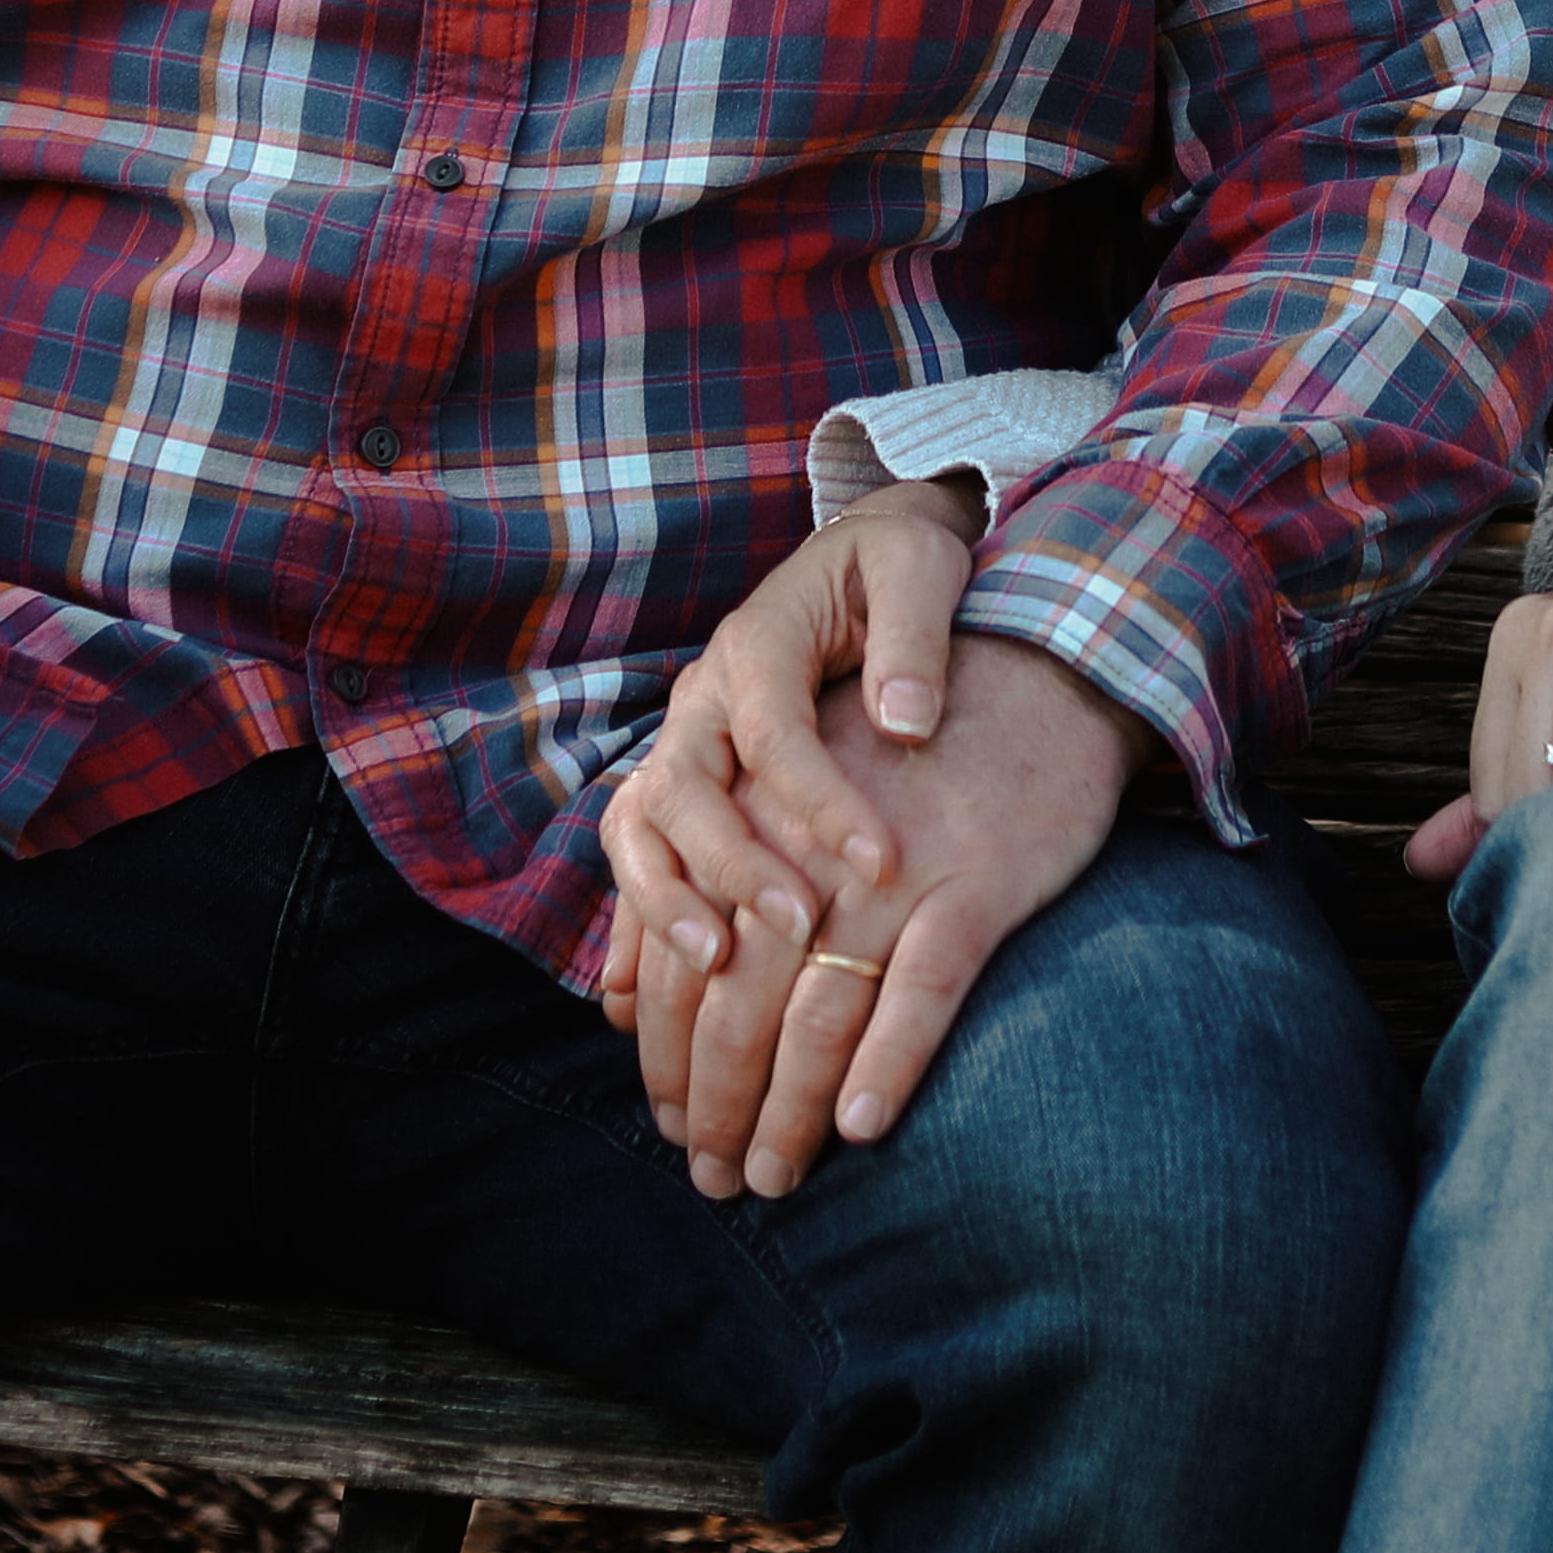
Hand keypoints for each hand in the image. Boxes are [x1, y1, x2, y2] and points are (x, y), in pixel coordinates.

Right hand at [596, 479, 979, 1036]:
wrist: (860, 555)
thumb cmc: (896, 567)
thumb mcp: (919, 570)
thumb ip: (914, 638)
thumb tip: (906, 723)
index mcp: (757, 644)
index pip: (775, 733)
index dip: (821, 803)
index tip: (883, 863)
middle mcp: (702, 699)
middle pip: (683, 789)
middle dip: (731, 866)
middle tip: (799, 928)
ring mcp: (684, 743)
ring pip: (639, 825)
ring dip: (665, 901)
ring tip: (716, 968)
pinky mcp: (684, 782)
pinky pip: (636, 853)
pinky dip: (632, 920)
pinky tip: (638, 996)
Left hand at [605, 626, 1140, 1202]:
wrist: (1035, 675)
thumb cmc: (898, 754)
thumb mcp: (784, 794)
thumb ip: (699, 885)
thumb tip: (618, 999)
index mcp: (752, 821)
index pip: (685, 961)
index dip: (668, 1052)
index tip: (667, 1118)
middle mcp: (809, 848)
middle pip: (740, 998)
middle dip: (716, 1100)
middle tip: (712, 1175)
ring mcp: (896, 871)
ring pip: (820, 1011)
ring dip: (788, 1107)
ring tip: (773, 1175)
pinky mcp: (977, 885)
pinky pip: (923, 990)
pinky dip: (889, 1063)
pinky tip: (859, 1126)